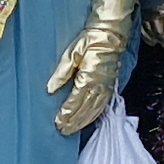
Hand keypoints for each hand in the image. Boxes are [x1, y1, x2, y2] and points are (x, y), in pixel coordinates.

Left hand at [46, 0, 147, 136]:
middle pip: (85, 108)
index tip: (57, 122)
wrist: (112, 33)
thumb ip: (62, 72)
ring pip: (94, 109)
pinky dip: (94, 115)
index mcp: (89, 76)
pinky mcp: (111, 85)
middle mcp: (100, 84)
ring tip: (70, 130)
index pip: (76, 100)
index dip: (67, 113)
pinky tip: (87, 120)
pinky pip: (103, 104)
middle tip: (61, 131)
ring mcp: (107, 86)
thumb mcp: (72, 52)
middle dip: (73, 121)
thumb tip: (51, 89)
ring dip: (82, 121)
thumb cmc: (90, 39)